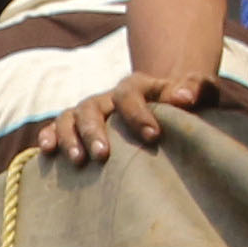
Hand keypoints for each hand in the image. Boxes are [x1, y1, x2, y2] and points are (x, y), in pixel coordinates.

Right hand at [40, 71, 211, 169]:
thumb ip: (195, 88)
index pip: (129, 94)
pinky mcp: (77, 127)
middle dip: (95, 131)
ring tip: (78, 161)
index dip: (139, 114)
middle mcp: (107, 97)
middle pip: (92, 107)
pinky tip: (47, 152)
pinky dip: (48, 137)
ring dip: (69, 137)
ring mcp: (90, 112)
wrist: (166, 105)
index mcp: (136, 86)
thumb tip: (183, 97)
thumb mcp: (200, 90)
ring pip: (69, 117)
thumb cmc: (186, 102)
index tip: (153, 136)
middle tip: (103, 155)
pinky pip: (55, 128)